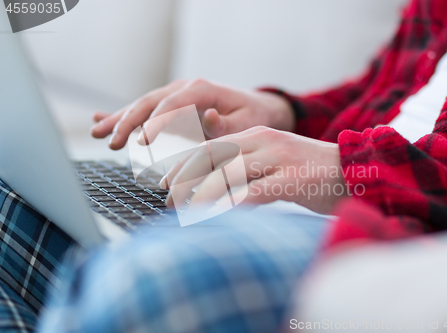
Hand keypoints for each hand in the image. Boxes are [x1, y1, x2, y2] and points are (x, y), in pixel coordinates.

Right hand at [90, 79, 294, 149]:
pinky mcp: (171, 104)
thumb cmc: (253, 117)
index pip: (170, 104)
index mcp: (201, 90)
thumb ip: (225, 124)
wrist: (258, 107)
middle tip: (111, 142)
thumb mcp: (246, 122)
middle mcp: (184, 88)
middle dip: (128, 122)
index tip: (141, 143)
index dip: (154, 123)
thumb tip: (208, 115)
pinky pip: (145, 109)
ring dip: (119, 119)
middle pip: (148, 103)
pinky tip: (99, 118)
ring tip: (96, 133)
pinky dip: (123, 115)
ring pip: (141, 105)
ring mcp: (175, 94)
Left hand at [161, 126, 344, 214]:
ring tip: (188, 211)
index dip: (184, 165)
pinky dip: (235, 203)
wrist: (351, 170)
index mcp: (255, 136)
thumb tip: (211, 190)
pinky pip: (258, 191)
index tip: (166, 183)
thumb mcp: (271, 162)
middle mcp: (264, 142)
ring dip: (204, 194)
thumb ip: (244, 170)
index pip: (209, 147)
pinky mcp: (294, 180)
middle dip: (185, 179)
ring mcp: (279, 159)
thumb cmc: (307, 172)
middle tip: (168, 200)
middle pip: (213, 157)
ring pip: (230, 173)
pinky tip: (220, 214)